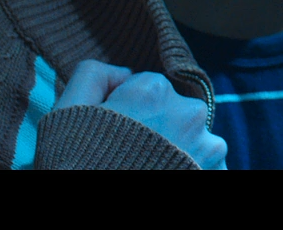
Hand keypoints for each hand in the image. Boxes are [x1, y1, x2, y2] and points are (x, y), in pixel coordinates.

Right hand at [54, 59, 227, 169]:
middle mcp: (188, 110)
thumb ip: (94, 75)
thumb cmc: (76, 162)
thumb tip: (124, 73)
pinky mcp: (215, 166)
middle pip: (171, 109)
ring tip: (148, 167)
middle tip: (129, 153)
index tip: (113, 132)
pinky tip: (168, 172)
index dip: (126, 109)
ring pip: (192, 133)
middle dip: (155, 125)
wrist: (93, 209)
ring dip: (177, 146)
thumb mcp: (68, 110)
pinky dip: (193, 165)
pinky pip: (209, 159)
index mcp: (152, 90)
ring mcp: (206, 141)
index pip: (145, 87)